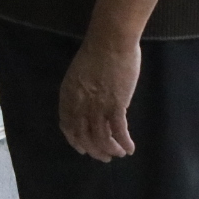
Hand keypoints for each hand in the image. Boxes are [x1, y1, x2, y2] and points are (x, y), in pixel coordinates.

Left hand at [59, 36, 139, 160]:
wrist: (110, 41)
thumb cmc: (95, 52)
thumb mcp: (78, 75)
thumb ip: (79, 93)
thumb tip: (86, 108)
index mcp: (68, 97)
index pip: (68, 127)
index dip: (76, 141)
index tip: (84, 149)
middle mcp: (80, 106)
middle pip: (85, 137)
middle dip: (95, 151)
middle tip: (104, 157)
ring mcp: (97, 107)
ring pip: (102, 139)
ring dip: (111, 150)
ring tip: (119, 153)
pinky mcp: (116, 106)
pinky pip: (119, 132)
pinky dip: (124, 143)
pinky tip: (130, 148)